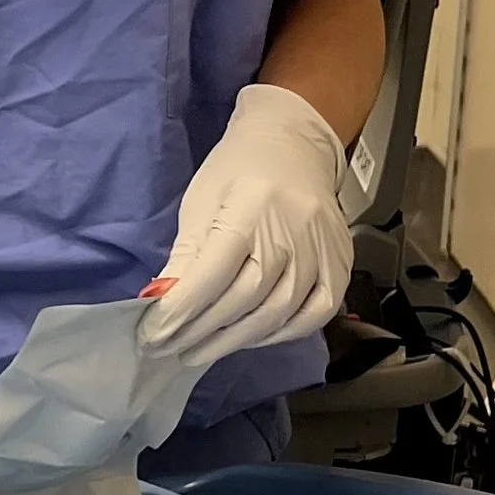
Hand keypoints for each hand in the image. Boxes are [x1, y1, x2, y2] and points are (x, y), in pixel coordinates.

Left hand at [139, 83, 351, 365]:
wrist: (295, 143)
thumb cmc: (240, 169)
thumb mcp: (201, 202)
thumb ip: (186, 255)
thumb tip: (162, 303)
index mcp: (252, 208)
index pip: (213, 274)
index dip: (182, 311)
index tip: (153, 334)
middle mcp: (292, 231)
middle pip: (245, 299)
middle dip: (201, 332)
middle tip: (169, 349)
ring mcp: (321, 250)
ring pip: (278, 313)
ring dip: (234, 341)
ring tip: (199, 352)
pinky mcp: (340, 263)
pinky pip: (315, 314)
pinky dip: (281, 334)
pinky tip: (251, 339)